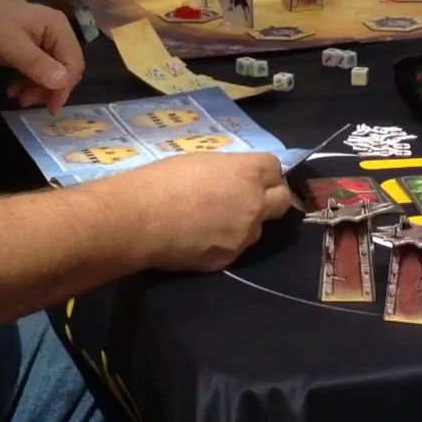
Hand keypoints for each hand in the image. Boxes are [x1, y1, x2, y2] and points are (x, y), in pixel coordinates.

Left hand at [0, 0, 85, 109]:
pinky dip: (29, 83)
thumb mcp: (12, 47)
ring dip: (37, 88)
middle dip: (49, 88)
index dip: (65, 86)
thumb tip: (62, 82)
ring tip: (16, 98)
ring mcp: (44, 39)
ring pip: (53, 72)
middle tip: (27, 102)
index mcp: (57, 25)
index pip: (73, 61)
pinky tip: (13, 90)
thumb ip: (38, 64)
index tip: (51, 108)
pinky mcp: (32, 47)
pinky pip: (40, 70)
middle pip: (65, 68)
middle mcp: (56, 31)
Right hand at [110, 153, 293, 271]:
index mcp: (248, 173)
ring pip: (256, 228)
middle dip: (271, 198)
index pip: (275, 168)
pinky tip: (199, 239)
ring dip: (244, 223)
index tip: (254, 175)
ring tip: (212, 222)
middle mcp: (254, 205)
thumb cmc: (163, 180)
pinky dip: (223, 243)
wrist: (139, 219)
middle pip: (281, 201)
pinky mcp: (228, 259)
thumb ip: (227, 171)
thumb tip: (234, 179)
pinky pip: (234, 248)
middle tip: (250, 198)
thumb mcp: (201, 162)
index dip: (265, 172)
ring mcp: (243, 235)